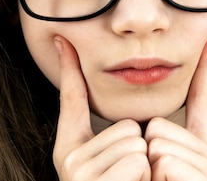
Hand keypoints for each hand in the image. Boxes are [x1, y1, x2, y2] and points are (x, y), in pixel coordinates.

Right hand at [52, 36, 150, 180]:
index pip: (72, 100)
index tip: (62, 39)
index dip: (69, 68)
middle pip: (127, 125)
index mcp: (71, 150)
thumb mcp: (116, 165)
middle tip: (131, 177)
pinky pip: (138, 158)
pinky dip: (143, 175)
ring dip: (144, 165)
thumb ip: (116, 137)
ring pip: (135, 140)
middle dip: (140, 150)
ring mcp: (78, 172)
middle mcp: (69, 160)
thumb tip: (127, 112)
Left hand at [144, 35, 206, 180]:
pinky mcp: (205, 180)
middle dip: (146, 153)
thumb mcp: (157, 166)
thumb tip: (148, 124)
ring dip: (148, 169)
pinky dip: (156, 179)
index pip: (203, 97)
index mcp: (203, 148)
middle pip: (158, 126)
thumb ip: (159, 141)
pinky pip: (163, 162)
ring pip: (157, 144)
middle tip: (154, 180)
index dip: (206, 66)